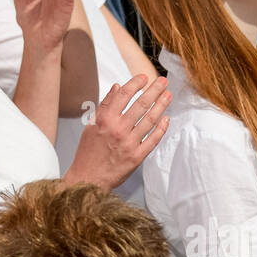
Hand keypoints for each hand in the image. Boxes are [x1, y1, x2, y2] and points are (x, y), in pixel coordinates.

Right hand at [66, 74, 170, 190]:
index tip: (144, 77)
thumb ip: (105, 105)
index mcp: (105, 120)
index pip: (124, 95)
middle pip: (141, 105)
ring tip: (168, 96)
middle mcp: (118, 130)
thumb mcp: (91, 125)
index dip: (136, 84)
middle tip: (163, 81)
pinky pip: (153, 140)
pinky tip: (166, 118)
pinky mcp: (137, 157)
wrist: (88, 179)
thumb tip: (117, 87)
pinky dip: (161, 128)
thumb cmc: (88, 152)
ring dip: (161, 106)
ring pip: (150, 120)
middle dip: (154, 91)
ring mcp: (129, 144)